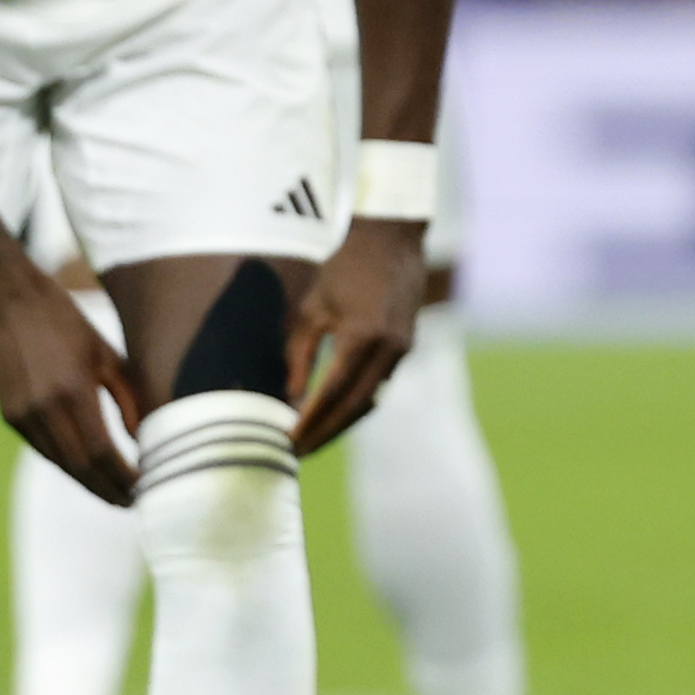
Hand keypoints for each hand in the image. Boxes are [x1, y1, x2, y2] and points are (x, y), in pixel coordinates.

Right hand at [0, 268, 142, 504]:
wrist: (9, 305)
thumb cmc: (68, 324)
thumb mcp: (108, 355)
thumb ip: (128, 399)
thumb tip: (142, 439)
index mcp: (73, 390)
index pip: (102, 451)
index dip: (123, 477)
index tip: (146, 488)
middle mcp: (44, 409)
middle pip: (80, 467)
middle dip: (108, 490)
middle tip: (134, 504)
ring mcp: (22, 415)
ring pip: (60, 464)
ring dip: (88, 484)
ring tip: (115, 495)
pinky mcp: (10, 417)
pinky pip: (44, 451)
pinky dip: (67, 466)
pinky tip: (86, 472)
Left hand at [285, 219, 424, 448]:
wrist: (393, 241)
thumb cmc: (345, 268)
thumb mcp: (313, 306)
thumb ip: (299, 353)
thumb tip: (290, 396)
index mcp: (362, 333)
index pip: (332, 390)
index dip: (310, 420)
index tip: (288, 440)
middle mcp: (388, 347)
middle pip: (355, 406)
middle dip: (325, 433)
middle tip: (297, 453)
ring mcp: (402, 350)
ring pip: (370, 400)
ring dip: (341, 423)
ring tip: (312, 440)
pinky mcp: (406, 348)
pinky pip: (380, 386)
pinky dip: (356, 404)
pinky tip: (334, 413)